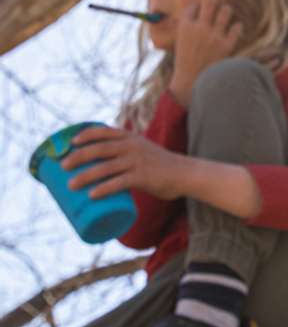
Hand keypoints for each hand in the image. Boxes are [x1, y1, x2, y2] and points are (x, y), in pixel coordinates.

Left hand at [62, 128, 188, 200]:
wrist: (185, 174)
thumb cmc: (159, 165)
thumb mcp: (143, 150)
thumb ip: (125, 153)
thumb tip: (99, 165)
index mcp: (131, 138)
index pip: (105, 132)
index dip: (86, 135)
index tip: (71, 142)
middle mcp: (133, 147)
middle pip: (99, 149)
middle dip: (78, 157)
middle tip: (63, 167)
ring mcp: (138, 161)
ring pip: (105, 167)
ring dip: (85, 176)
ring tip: (70, 185)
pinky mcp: (143, 177)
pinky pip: (119, 182)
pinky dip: (104, 188)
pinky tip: (92, 195)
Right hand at [169, 0, 242, 102]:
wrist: (191, 82)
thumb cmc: (185, 62)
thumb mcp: (180, 41)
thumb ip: (188, 27)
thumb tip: (196, 13)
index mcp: (185, 27)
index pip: (193, 6)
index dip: (198, 7)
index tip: (200, 11)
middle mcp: (199, 28)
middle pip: (210, 1)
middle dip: (213, 1)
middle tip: (215, 6)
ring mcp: (214, 36)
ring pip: (226, 10)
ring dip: (227, 11)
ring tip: (226, 15)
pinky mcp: (226, 45)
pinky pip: (237, 27)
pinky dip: (237, 27)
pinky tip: (234, 30)